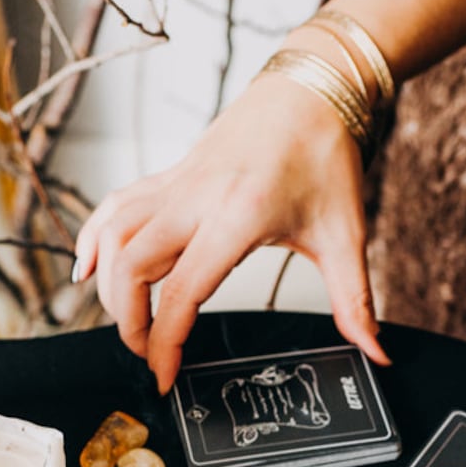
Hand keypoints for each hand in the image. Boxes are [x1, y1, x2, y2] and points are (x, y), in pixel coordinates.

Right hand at [74, 70, 389, 393]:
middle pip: (130, 265)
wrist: (311, 88)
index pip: (183, 291)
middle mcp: (195, 198)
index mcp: (238, 217)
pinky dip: (93, 240)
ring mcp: (175, 184)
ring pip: (112, 235)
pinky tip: (89, 270)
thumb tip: (376, 354)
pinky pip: (114, 209)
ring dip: (107, 284)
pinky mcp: (167, 176)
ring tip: (125, 321)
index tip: (165, 378)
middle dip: (126, 321)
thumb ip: (356, 302)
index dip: (166, 342)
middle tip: (147, 354)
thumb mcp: (346, 235)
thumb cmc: (326, 156)